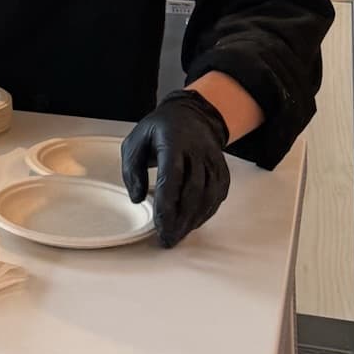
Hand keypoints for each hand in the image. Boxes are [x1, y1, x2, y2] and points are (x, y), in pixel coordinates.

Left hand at [121, 90, 230, 247]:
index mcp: (173, 142)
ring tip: (178, 235)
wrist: (193, 114)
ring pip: (208, 196)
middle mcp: (197, 152)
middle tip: (168, 239)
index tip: (159, 226)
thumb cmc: (160, 129)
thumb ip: (131, 169)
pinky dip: (206, 212)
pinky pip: (218, 195)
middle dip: (180, 219)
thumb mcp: (135, 140)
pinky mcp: (222, 170)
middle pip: (192, 191)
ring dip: (193, 220)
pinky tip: (192, 223)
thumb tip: (136, 198)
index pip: (172, 178)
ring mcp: (213, 161)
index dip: (166, 205)